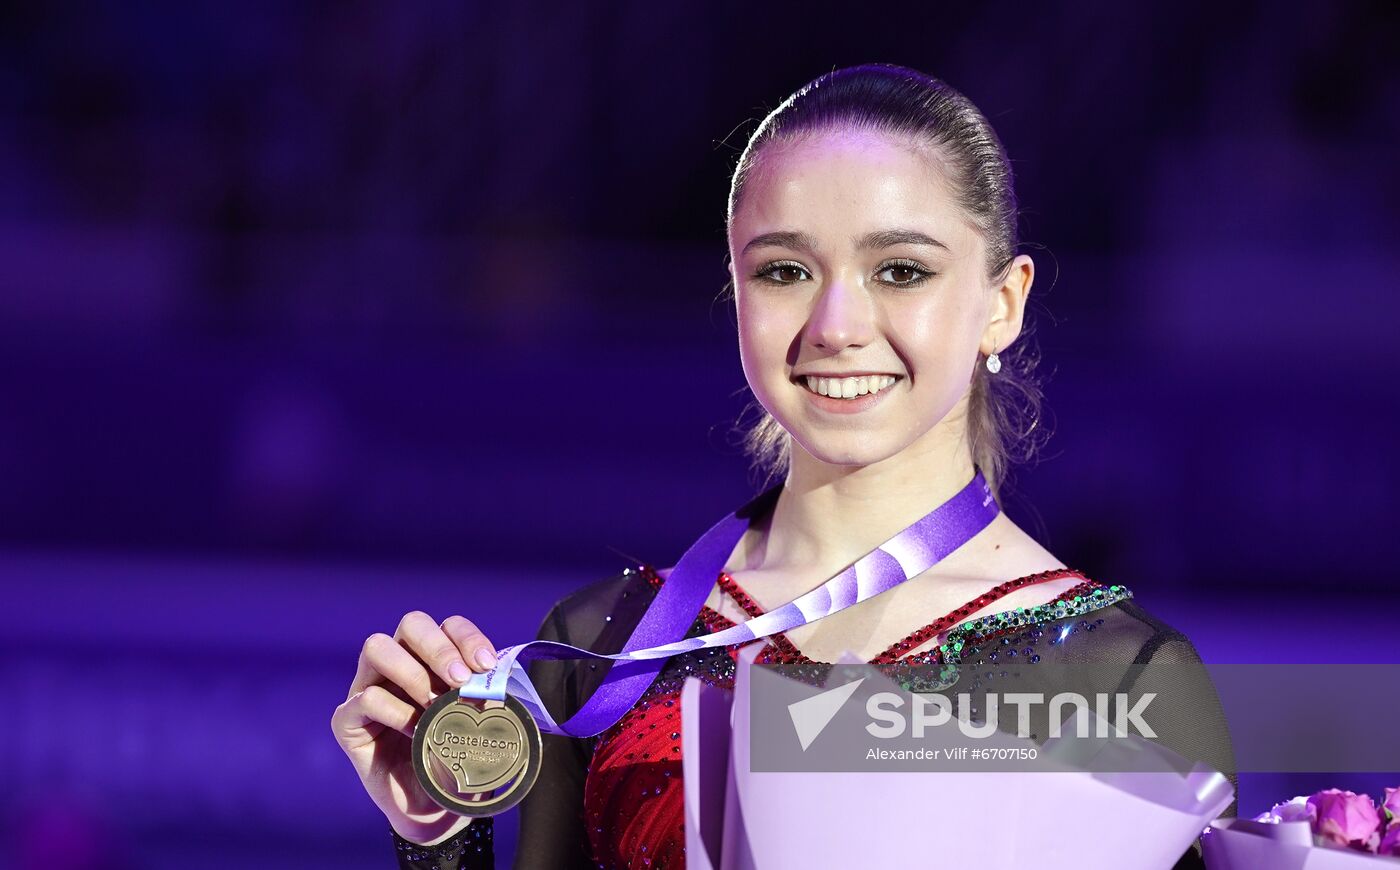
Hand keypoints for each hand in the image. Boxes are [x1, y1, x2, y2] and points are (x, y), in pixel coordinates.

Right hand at [330, 611, 499, 844]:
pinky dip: (394, 711)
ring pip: (377, 648)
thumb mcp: (478, 724)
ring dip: (412, 672)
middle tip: (459, 680)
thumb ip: (485, 697)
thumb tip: (499, 681)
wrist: (435, 810)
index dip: (467, 637)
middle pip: (411, 624)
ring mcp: (369, 688)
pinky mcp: (348, 721)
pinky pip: (365, 699)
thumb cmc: (458, 760)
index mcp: (433, 660)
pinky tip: (414, 731)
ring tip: (434, 703)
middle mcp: (399, 665)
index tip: (486, 664)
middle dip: (439, 647)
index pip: (448, 626)